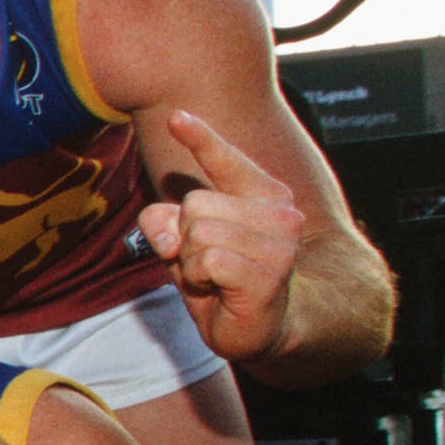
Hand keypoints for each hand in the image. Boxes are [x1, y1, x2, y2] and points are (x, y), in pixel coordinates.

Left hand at [140, 111, 304, 365]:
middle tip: (206, 265)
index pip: (227, 161)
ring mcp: (280, 242)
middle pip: (194, 204)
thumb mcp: (183, 245)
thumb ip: (164, 222)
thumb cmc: (222, 280)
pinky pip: (205, 260)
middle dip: (184, 240)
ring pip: (198, 232)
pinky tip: (218, 290)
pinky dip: (198, 279)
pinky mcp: (269, 272)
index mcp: (264, 195)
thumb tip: (165, 225)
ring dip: (191, 263)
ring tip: (214, 279)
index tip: (176, 116)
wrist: (261, 327)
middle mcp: (280, 211)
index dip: (201, 138)